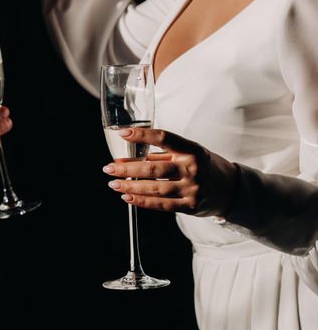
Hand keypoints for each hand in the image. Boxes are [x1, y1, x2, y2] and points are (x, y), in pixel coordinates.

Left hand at [102, 128, 237, 215]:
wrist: (231, 189)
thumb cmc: (204, 166)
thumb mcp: (189, 153)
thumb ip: (163, 154)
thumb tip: (128, 158)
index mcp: (192, 149)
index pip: (164, 138)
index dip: (141, 135)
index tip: (122, 134)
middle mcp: (192, 168)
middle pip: (153, 168)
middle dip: (127, 168)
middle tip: (108, 168)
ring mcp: (192, 188)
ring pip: (154, 188)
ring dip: (130, 186)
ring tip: (114, 183)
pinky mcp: (190, 206)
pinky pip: (161, 205)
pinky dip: (142, 201)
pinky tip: (127, 197)